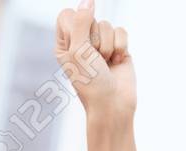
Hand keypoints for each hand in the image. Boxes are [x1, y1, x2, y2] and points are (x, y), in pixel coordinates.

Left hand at [54, 1, 135, 123]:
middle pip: (90, 18)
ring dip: (108, 46)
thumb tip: (88, 1)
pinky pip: (121, 31)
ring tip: (105, 64)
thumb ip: (80, 23)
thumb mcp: (78, 51)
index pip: (67, 15)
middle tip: (94, 60)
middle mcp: (81, 43)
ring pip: (107, 24)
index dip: (76, 25)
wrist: (113, 105)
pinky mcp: (118, 47)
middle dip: (95, 39)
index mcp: (64, 44)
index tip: (79, 45)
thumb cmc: (90, 83)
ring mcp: (100, 45)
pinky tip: (116, 63)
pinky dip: (121, 47)